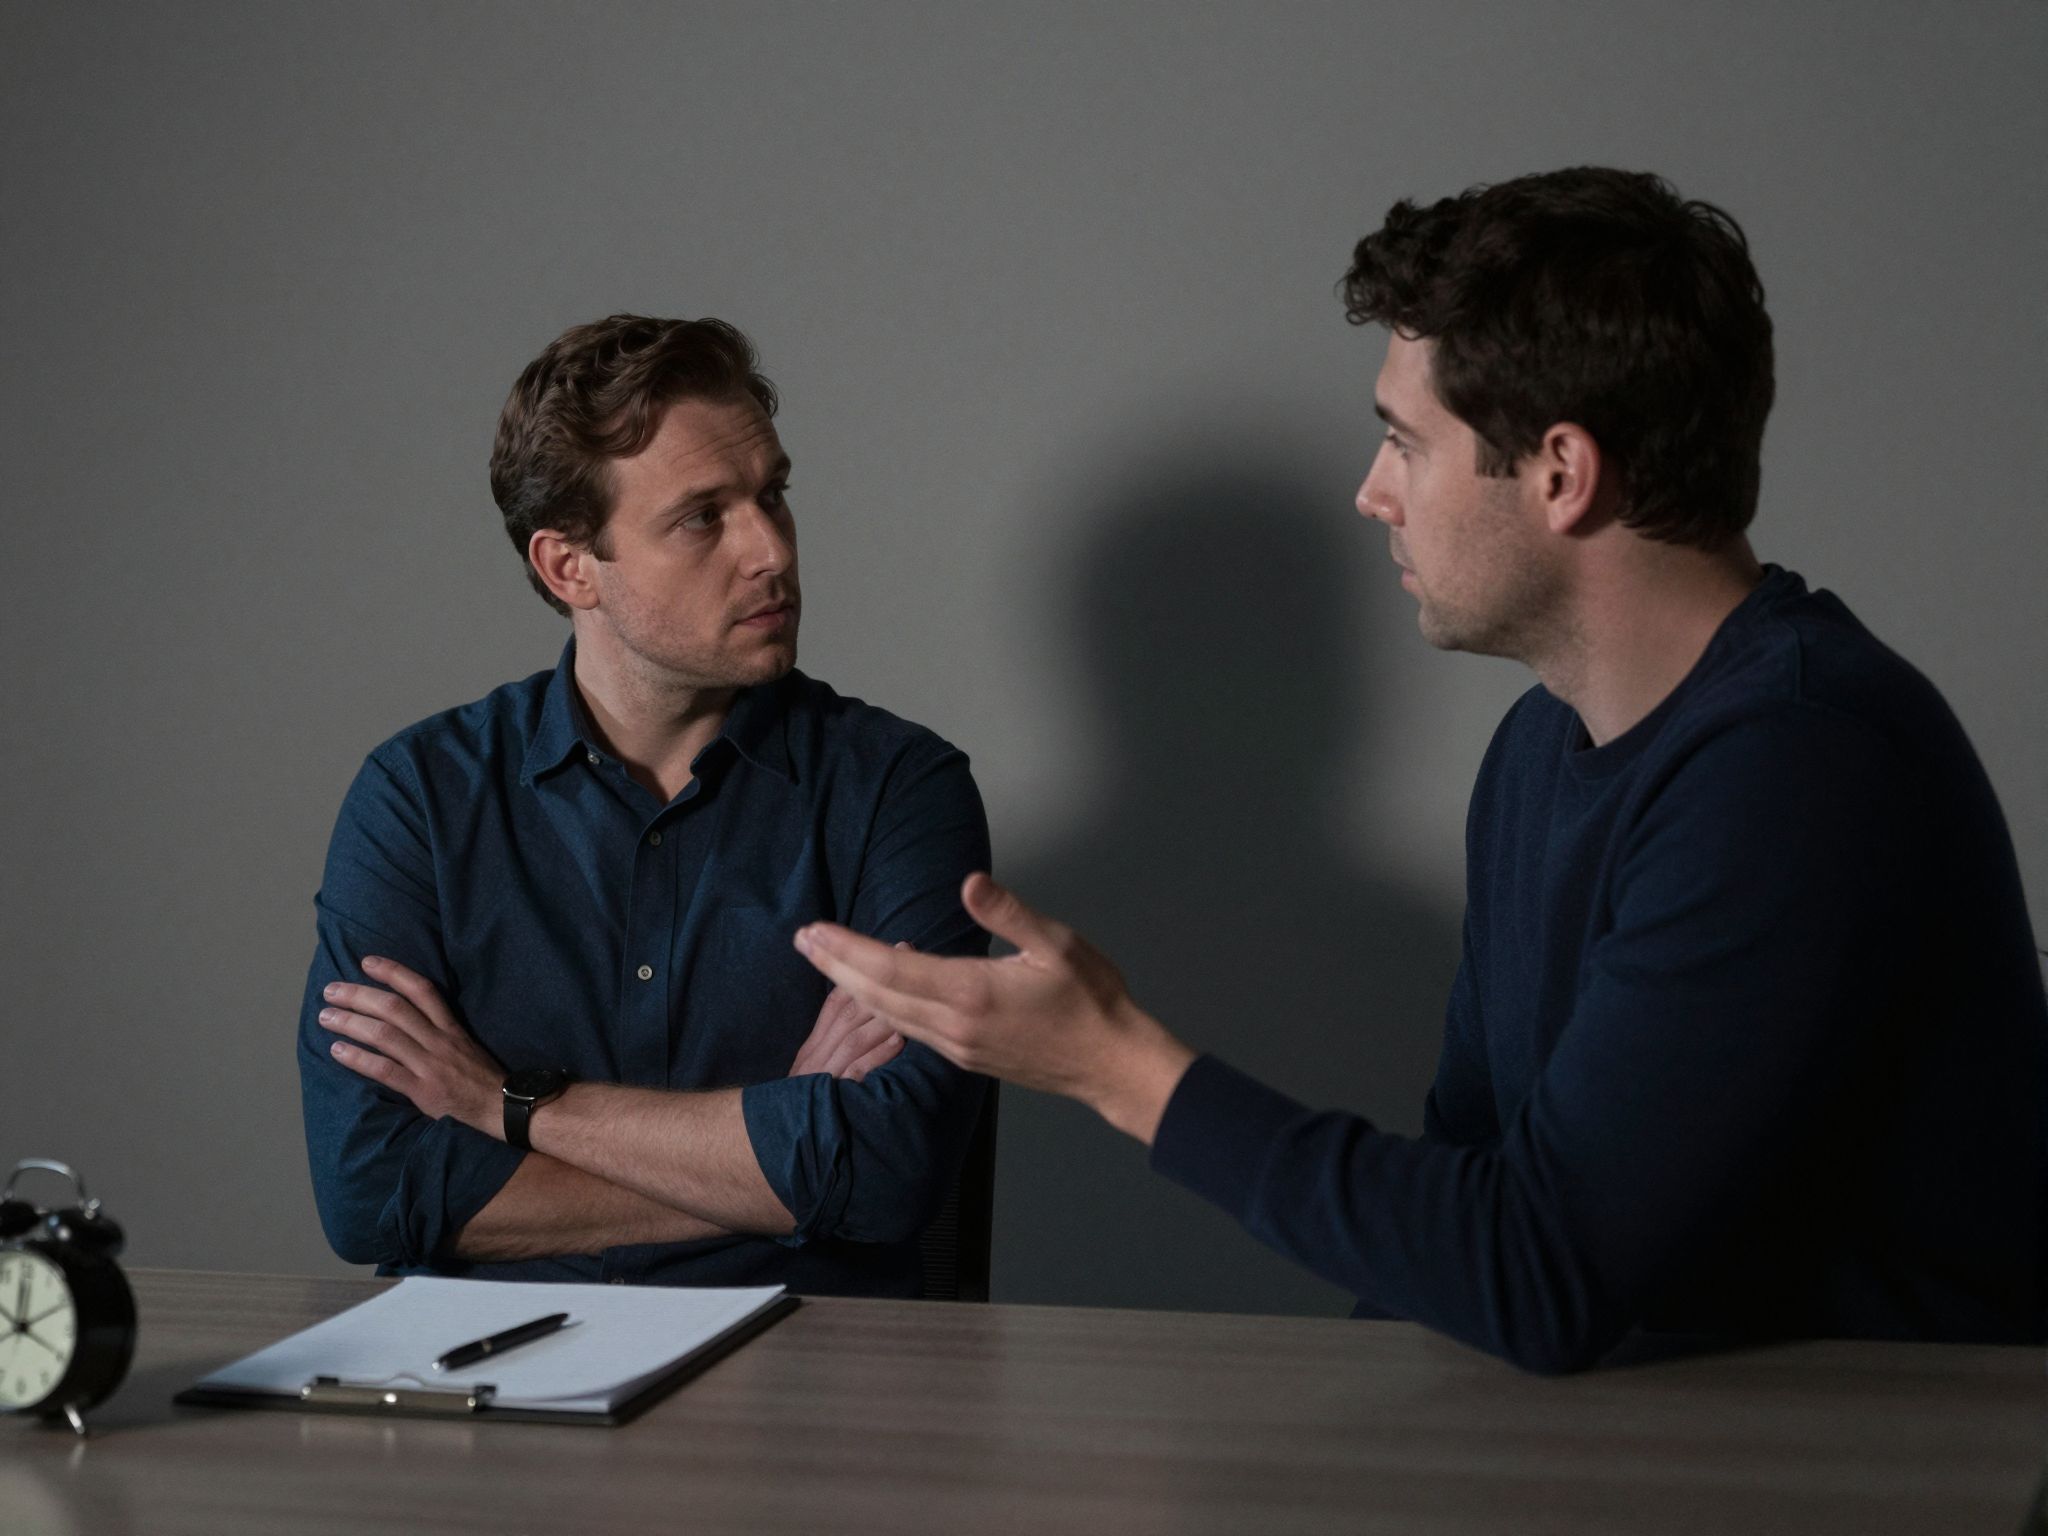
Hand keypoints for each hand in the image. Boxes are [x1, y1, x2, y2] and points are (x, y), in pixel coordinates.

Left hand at [318, 957, 506, 1136]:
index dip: (394, 972)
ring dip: (351, 1023)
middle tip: (331, 990)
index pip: (422, 990)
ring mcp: (431, 1064)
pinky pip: (385, 1070)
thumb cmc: (479, 1077)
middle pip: (395, 1008)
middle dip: (359, 995)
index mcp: (451, 1026)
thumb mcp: (464, 1044)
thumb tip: (401, 1018)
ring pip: (385, 1035)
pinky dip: (358, 1058)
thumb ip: (437, 1030)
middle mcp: (440, 1040)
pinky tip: (337, 1051)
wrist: (503, 1108)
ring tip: (326, 1017)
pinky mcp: (423, 1090)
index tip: (366, 962)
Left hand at [793, 874, 1196, 1142]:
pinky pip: (909, 1030)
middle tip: (802, 941)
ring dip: (852, 989)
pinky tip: (877, 992)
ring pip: (888, 1016)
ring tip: (825, 964)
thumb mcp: (1057, 944)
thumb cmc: (1092, 1000)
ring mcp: (957, 1047)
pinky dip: (883, 1006)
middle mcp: (954, 1026)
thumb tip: (969, 881)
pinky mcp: (966, 1057)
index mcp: (971, 993)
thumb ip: (1008, 913)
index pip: (891, 967)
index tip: (814, 930)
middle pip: (876, 995)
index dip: (847, 948)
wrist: (1111, 1064)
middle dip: (835, 967)